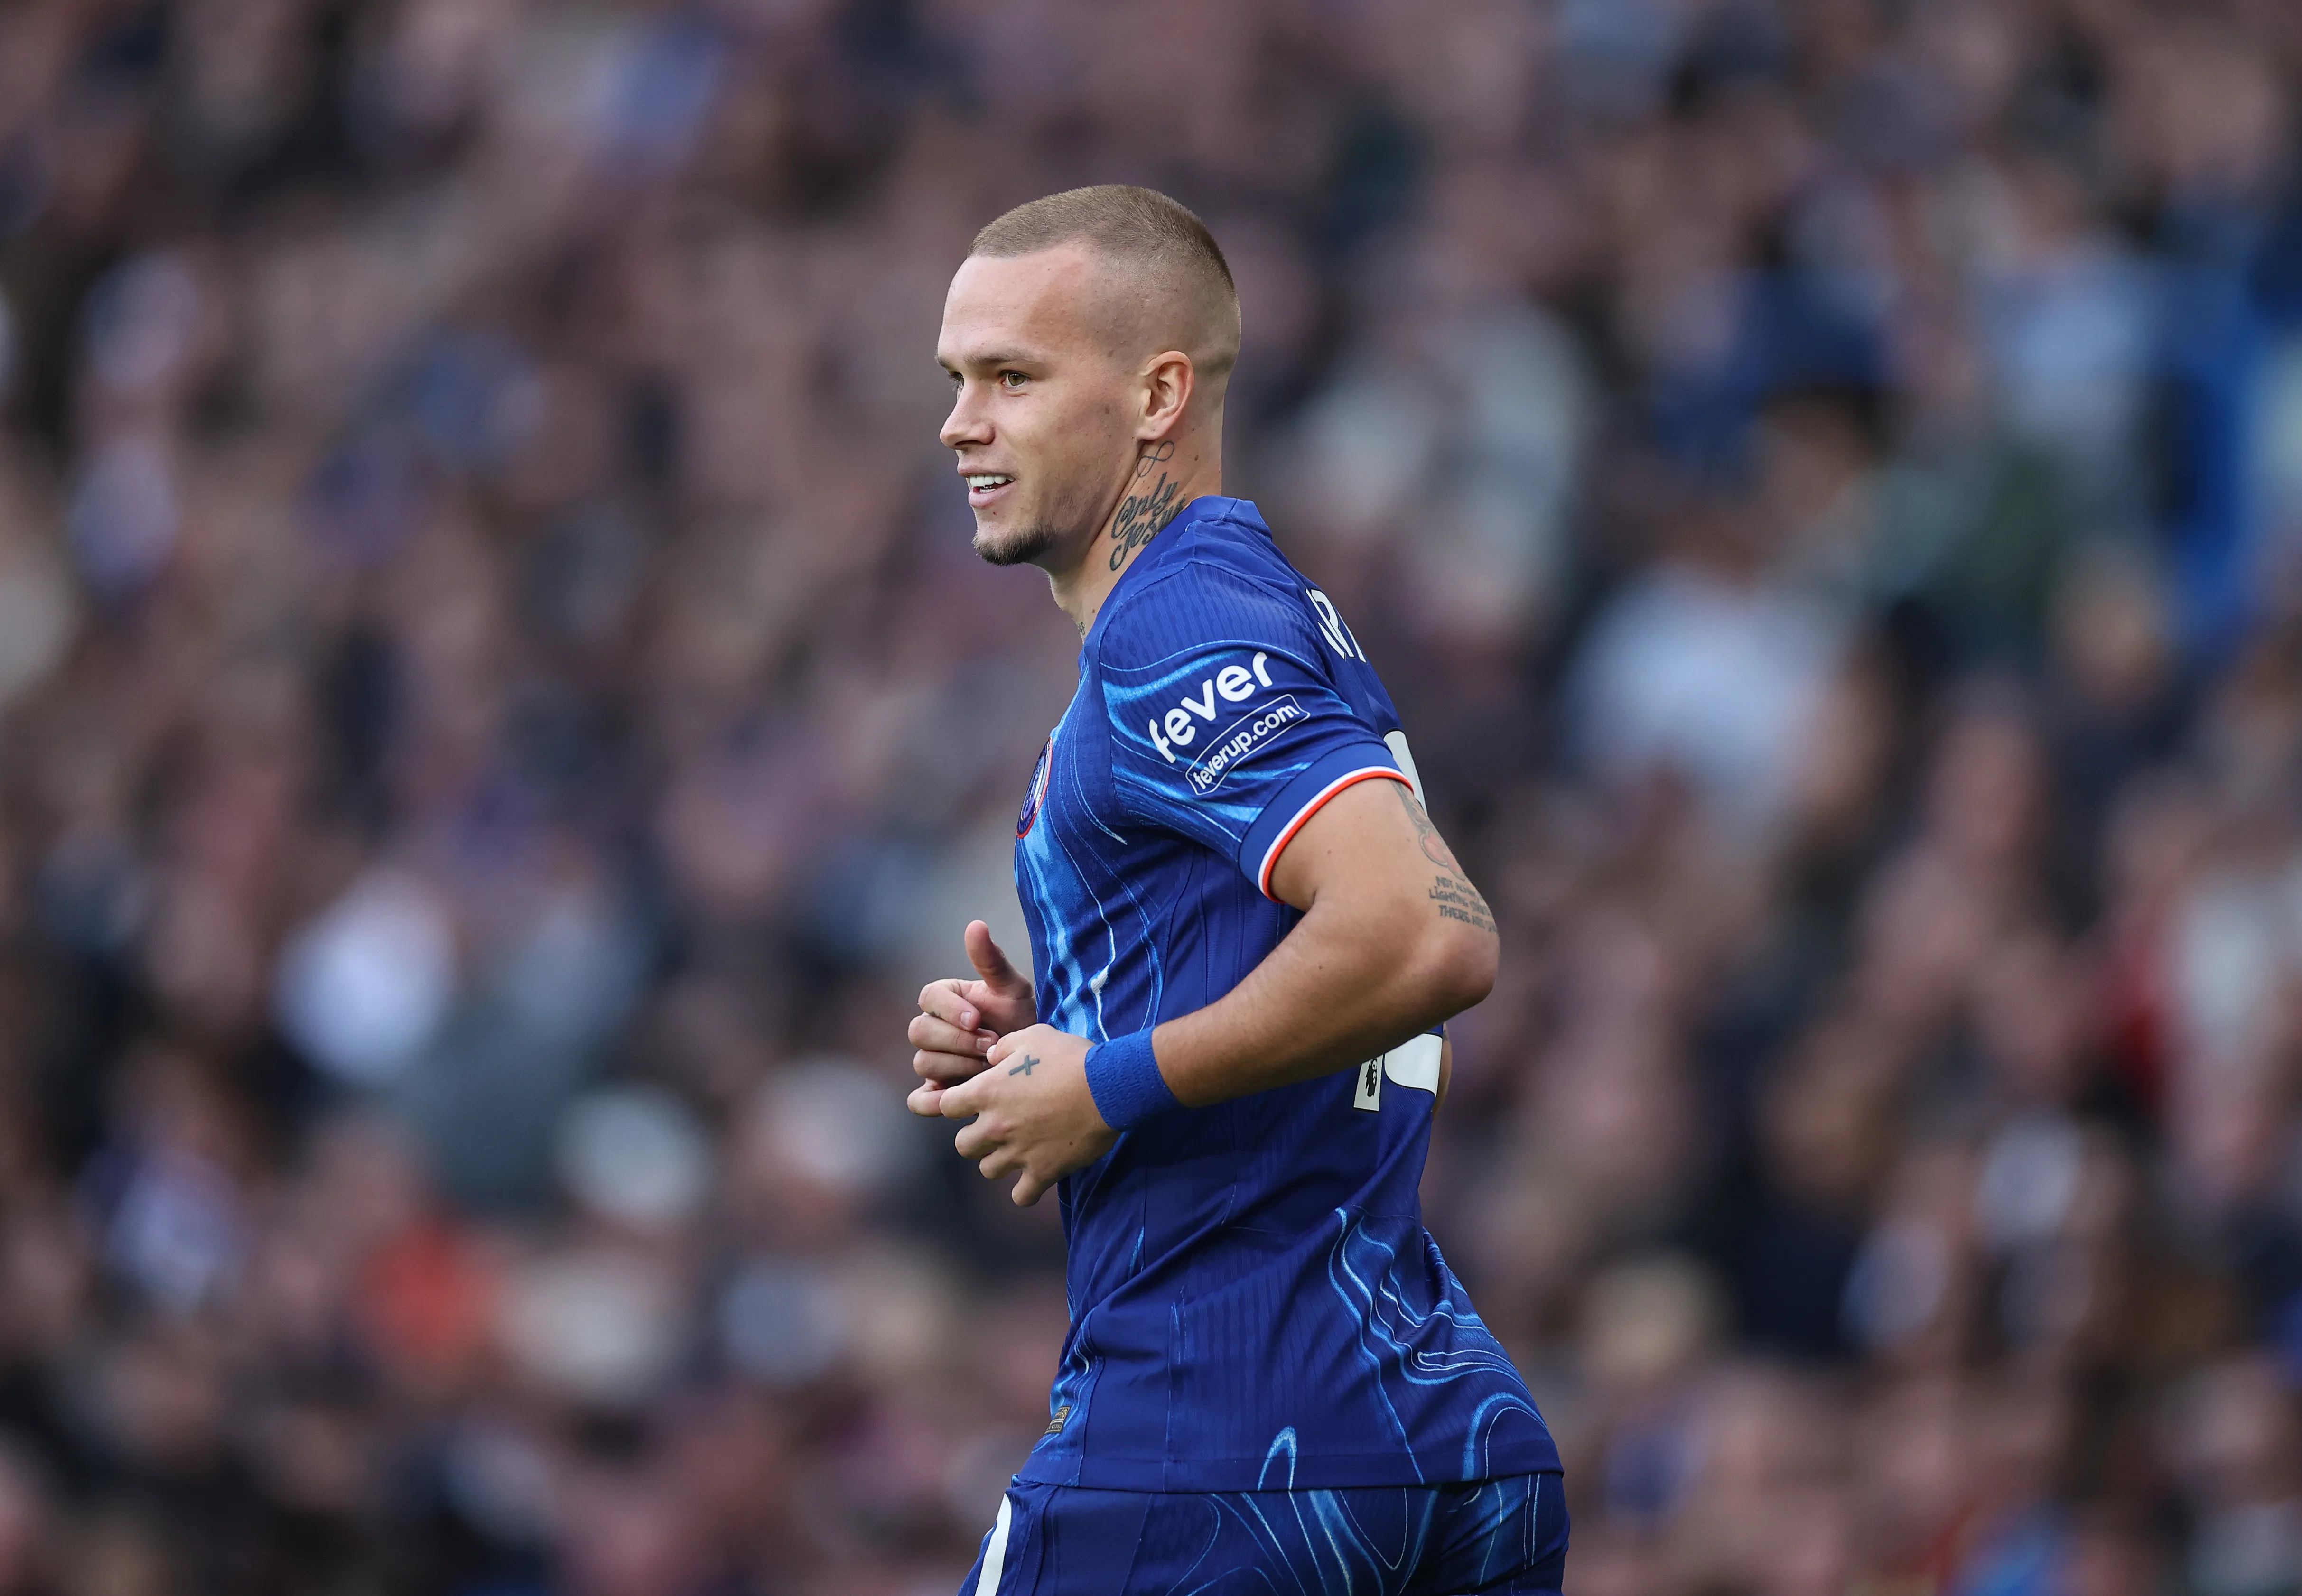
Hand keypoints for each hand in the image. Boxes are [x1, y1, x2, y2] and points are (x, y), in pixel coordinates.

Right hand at [907, 921, 1036, 1117]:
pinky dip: (932, 1101)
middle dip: (957, 1040)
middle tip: (991, 1046)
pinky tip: (960, 1096)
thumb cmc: (1020, 1019)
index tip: (978, 1019)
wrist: (1033, 1061)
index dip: (949, 1009)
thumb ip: (992, 961)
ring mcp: (932, 1060)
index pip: (928, 997)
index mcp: (945, 1000)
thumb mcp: (1013, 990)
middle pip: (920, 1032)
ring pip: (923, 1062)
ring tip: (989, 1067)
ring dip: (957, 1066)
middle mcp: (932, 1029)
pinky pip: (918, 1100)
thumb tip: (975, 925)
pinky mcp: (936, 1092)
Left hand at [938, 1024, 1115, 1205]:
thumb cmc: (1070, 1057)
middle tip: (997, 1127)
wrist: (1108, 1087)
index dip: (957, 1103)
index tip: (974, 1101)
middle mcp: (995, 1126)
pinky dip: (1025, 1190)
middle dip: (976, 1137)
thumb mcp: (1033, 1036)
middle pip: (963, 1145)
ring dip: (998, 1160)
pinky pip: (1022, 1196)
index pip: (946, 1106)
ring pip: (988, 1170)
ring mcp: (1018, 1153)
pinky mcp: (1043, 1172)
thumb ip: (1004, 1047)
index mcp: (987, 1092)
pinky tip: (1034, 1176)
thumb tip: (990, 1058)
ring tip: (1017, 1150)